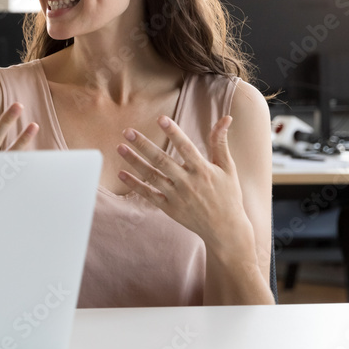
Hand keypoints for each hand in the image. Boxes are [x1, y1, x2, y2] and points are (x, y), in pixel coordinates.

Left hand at [116, 115, 255, 253]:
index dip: (174, 133)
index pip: (186, 148)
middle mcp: (188, 183)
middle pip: (162, 160)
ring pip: (152, 176)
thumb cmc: (228, 195)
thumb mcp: (228, 168)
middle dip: (144, 145)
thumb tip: (226, 118)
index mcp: (203, 170)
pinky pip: (149, 195)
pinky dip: (134, 185)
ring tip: (120, 147)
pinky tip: (121, 173)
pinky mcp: (169, 208)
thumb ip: (220, 143)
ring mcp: (177, 196)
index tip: (160, 118)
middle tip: (127, 131)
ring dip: (134, 161)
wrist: (226, 230)